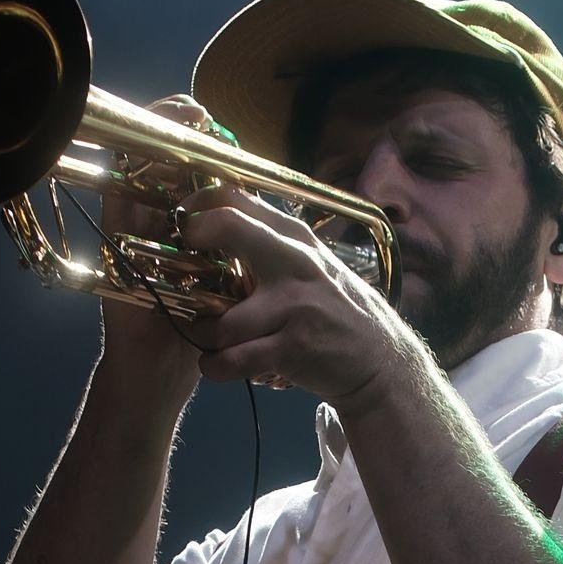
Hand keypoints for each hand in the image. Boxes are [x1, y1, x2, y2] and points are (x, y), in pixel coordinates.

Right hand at [95, 94, 224, 376]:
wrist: (159, 380)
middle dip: (176, 130)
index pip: (189, 175)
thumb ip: (236, 259)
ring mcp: (133, 237)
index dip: (201, 145)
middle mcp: (156, 228)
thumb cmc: (191, 338)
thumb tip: (271, 231)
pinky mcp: (114, 251)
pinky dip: (126, 177)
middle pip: (160, 163)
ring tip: (176, 117)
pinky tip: (140, 157)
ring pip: (135, 173)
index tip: (215, 122)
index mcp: (185, 233)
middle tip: (194, 109)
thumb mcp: (224, 292)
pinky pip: (115, 205)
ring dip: (153, 142)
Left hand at [177, 193, 420, 413]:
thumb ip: (271, 243)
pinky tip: (215, 366)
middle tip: (183, 268)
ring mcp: (295, 305)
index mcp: (294, 236)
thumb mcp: (311, 264)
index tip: (183, 225)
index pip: (236, 196)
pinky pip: (234, 360)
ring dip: (200, 334)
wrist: (380, 362)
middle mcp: (295, 261)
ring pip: (220, 318)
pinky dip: (215, 367)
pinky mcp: (293, 349)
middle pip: (229, 226)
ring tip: (205, 340)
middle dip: (192, 239)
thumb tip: (219, 221)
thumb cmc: (334, 311)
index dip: (197, 205)